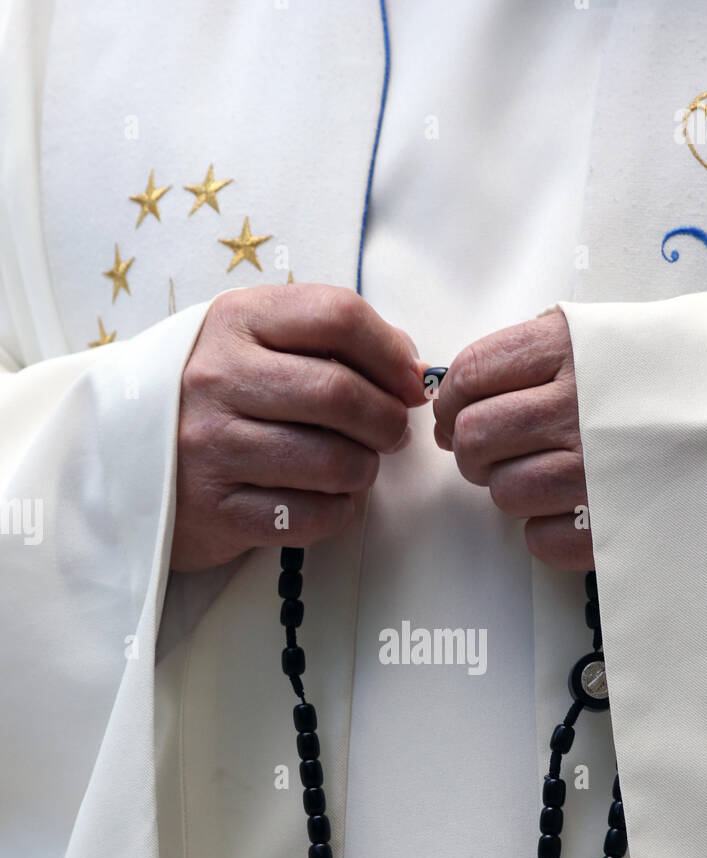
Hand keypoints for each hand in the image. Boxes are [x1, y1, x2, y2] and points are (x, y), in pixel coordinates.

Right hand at [173, 283, 426, 570]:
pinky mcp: (215, 510)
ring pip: (333, 461)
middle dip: (387, 420)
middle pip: (341, 393)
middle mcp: (217, 379)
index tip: (410, 383)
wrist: (121, 456)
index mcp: (234, 321)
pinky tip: (328, 498)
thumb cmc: (212, 395)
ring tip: (354, 466)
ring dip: (364, 470)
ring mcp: (211, 447)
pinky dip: (338, 511)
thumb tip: (408, 367)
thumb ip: (324, 339)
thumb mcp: (251, 340)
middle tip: (390, 433)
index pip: (337, 316)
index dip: (391, 353)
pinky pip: (310, 516)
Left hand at [431, 309, 590, 568]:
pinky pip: (538, 539)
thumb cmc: (661, 380)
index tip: (453, 417)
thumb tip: (451, 388)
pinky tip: (572, 510)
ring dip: (510, 490)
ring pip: (503, 492)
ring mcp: (593, 470)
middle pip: (475, 437)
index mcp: (570, 349)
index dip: (449, 402)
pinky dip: (543, 531)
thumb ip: (531, 351)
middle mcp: (578, 407)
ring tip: (542, 478)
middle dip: (469, 451)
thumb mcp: (603, 335)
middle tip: (489, 454)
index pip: (471, 374)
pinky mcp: (608, 526)